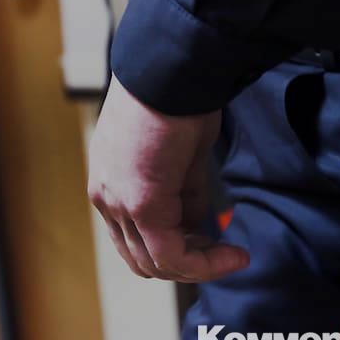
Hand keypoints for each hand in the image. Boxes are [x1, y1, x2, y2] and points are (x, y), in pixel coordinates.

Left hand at [87, 75, 248, 281]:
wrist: (173, 72)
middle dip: (188, 264)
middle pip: (142, 259)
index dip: (179, 248)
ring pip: (155, 263)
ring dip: (199, 267)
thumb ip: (186, 193)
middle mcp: (106, 197)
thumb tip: (199, 222)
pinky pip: (171, 254)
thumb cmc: (178, 100)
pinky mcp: (140, 204)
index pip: (136, 238)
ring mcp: (119, 203)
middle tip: (225, 256)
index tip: (215, 244)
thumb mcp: (184, 156)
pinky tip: (233, 255)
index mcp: (110, 181)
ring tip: (233, 256)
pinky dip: (204, 263)